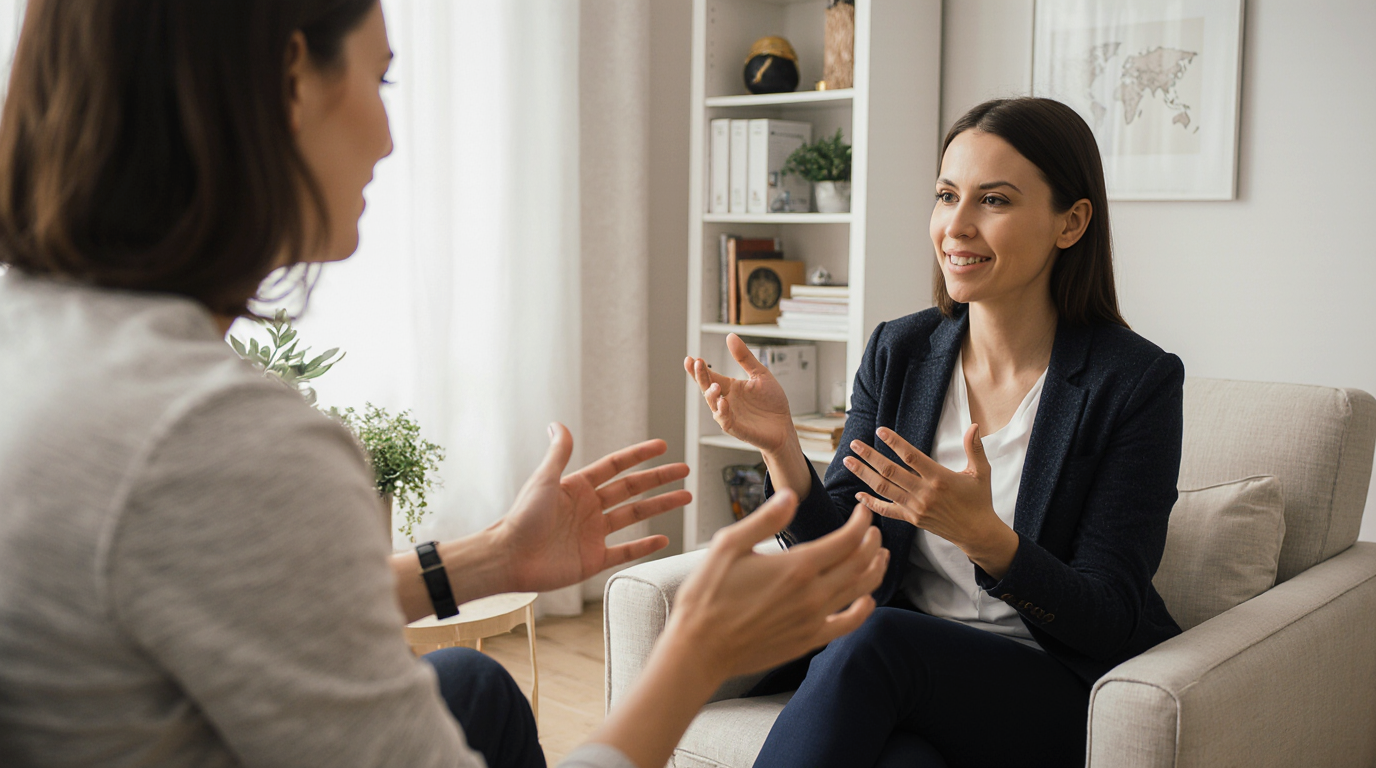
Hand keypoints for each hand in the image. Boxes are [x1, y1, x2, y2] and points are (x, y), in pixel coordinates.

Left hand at [496, 423, 690, 593]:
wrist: (509, 558)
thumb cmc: (522, 518)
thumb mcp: (544, 480)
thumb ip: (558, 453)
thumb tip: (558, 423)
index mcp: (578, 487)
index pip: (616, 467)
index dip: (639, 455)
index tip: (662, 446)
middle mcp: (589, 508)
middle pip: (632, 490)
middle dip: (659, 480)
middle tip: (684, 471)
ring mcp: (593, 534)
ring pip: (634, 517)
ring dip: (660, 507)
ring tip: (685, 498)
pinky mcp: (593, 559)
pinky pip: (625, 551)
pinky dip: (645, 546)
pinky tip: (664, 538)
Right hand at [664, 491, 887, 679]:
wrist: (700, 648)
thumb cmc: (708, 595)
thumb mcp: (729, 546)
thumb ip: (765, 519)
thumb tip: (792, 496)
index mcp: (796, 566)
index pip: (847, 539)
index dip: (861, 521)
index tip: (864, 511)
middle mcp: (812, 593)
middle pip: (859, 563)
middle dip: (871, 541)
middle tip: (873, 529)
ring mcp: (813, 619)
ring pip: (860, 591)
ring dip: (875, 569)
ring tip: (880, 556)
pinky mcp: (809, 640)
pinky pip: (848, 624)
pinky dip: (864, 609)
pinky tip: (867, 599)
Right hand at [685, 334, 794, 453]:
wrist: (784, 426)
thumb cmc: (772, 402)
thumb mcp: (760, 374)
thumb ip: (744, 358)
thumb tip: (730, 336)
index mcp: (730, 387)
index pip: (710, 376)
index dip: (699, 369)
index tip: (690, 358)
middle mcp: (725, 400)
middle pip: (707, 387)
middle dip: (700, 376)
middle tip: (696, 363)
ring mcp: (729, 415)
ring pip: (713, 404)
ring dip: (711, 394)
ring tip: (715, 385)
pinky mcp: (736, 428)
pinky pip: (725, 420)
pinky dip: (723, 412)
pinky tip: (724, 402)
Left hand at [844, 424, 1017, 577]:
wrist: (976, 532)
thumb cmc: (978, 500)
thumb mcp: (981, 472)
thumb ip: (975, 448)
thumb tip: (974, 425)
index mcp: (940, 478)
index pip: (911, 456)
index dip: (894, 442)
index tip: (879, 430)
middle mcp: (924, 493)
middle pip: (890, 471)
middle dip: (869, 456)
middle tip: (854, 444)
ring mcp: (915, 507)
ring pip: (884, 489)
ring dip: (864, 474)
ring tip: (849, 461)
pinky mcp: (911, 519)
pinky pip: (887, 510)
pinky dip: (871, 503)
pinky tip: (858, 494)